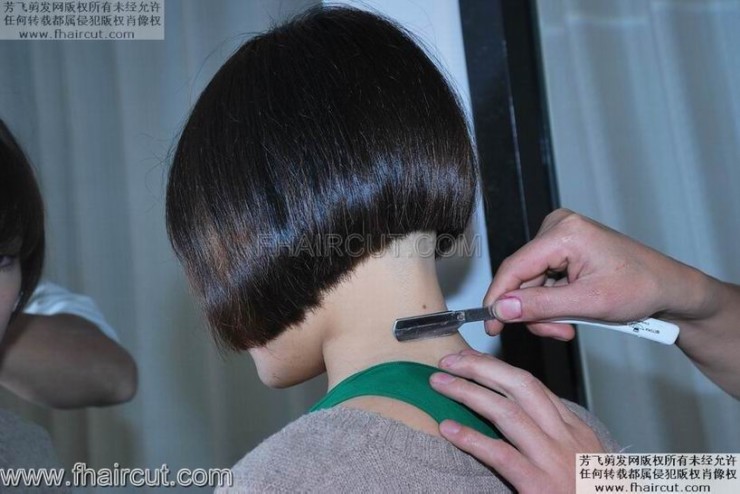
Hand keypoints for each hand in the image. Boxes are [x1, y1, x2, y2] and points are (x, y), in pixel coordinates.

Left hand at [430, 350, 604, 493]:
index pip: (531, 385)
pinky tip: (449, 429)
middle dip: (481, 367)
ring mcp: (553, 460)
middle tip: (449, 361)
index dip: (496, 368)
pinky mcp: (541, 486)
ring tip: (440, 384)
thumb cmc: (592, 493)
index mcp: (574, 429)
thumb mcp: (582, 458)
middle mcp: (565, 438)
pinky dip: (472, 439)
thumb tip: (512, 413)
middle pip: (520, 386)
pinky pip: (502, 455)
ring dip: (469, 393)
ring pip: (508, 412)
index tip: (469, 357)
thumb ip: (551, 435)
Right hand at [483, 208, 711, 339]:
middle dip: (534, 311)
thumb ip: (541, 306)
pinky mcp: (563, 248)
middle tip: (557, 333)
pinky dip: (552, 302)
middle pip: (523, 278)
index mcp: (564, 232)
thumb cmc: (641, 287)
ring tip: (569, 326)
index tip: (490, 325)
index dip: (498, 299)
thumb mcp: (589, 303)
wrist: (669, 287)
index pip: (514, 268)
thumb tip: (502, 308)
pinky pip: (543, 280)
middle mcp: (557, 227)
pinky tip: (571, 312)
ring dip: (545, 310)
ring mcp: (560, 236)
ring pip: (531, 283)